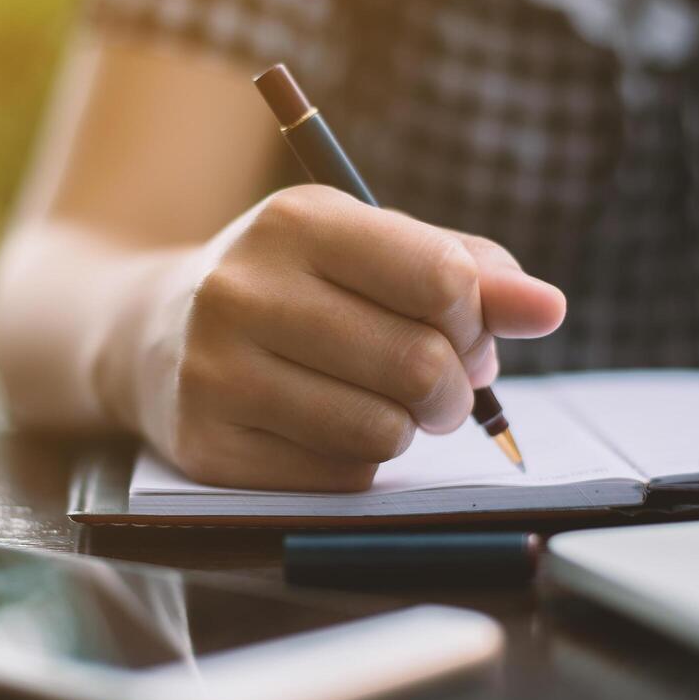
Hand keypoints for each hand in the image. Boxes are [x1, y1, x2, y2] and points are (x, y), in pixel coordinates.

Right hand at [121, 185, 565, 490]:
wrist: (149, 331)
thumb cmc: (288, 284)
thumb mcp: (365, 248)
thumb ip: (465, 270)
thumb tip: (549, 310)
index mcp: (295, 221)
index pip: (440, 278)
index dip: (477, 318)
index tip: (463, 330)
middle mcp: (243, 290)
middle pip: (417, 364)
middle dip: (452, 389)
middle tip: (439, 388)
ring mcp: (216, 372)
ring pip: (380, 431)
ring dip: (405, 429)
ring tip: (383, 406)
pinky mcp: (207, 446)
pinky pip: (338, 478)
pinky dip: (358, 464)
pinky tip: (329, 431)